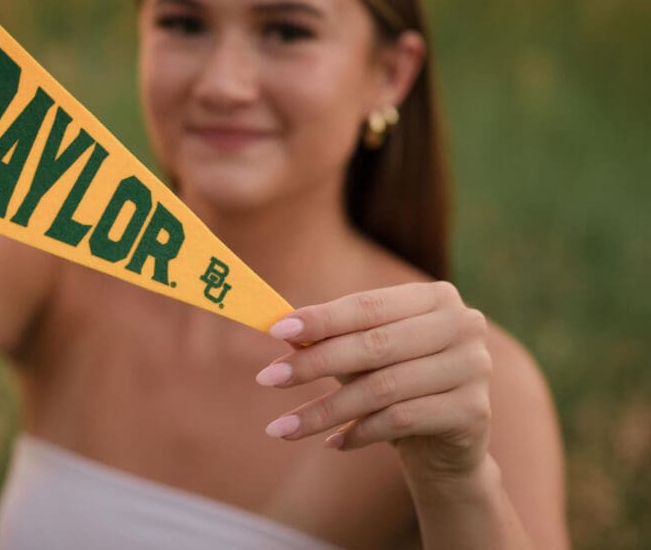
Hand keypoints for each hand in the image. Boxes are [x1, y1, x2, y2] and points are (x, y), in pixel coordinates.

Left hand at [256, 281, 492, 482]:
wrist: (446, 444)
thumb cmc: (397, 383)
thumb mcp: (363, 357)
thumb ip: (331, 339)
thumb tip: (281, 331)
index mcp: (435, 297)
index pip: (368, 305)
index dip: (320, 319)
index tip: (275, 332)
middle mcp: (463, 325)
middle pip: (374, 345)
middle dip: (314, 363)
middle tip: (267, 378)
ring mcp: (474, 367)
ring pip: (383, 387)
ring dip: (325, 409)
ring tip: (282, 427)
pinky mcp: (474, 411)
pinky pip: (401, 420)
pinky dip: (359, 433)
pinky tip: (332, 443)